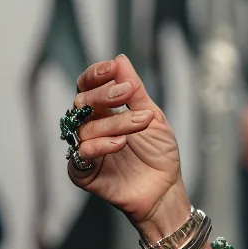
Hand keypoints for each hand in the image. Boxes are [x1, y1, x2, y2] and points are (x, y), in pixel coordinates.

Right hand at [67, 55, 189, 236]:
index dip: (95, 75)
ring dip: (115, 122)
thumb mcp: (153, 116)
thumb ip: (136, 91)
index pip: (88, 86)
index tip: (112, 69)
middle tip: (127, 93)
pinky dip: (100, 145)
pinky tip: (120, 143)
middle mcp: (91, 127)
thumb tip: (120, 58)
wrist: (166, 189)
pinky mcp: (84, 172)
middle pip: (82, 102)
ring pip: (86, 128)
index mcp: (104, 111)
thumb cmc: (160, 154)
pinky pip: (81, 154)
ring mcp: (86, 149)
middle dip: (105, 95)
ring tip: (141, 123)